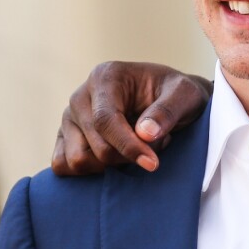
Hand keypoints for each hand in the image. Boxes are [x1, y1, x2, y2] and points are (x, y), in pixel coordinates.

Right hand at [51, 61, 211, 174]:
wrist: (172, 100)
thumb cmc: (177, 93)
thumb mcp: (185, 94)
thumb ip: (168, 110)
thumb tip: (144, 134)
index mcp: (106, 76)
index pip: (105, 120)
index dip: (128, 146)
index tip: (152, 163)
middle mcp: (81, 95)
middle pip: (94, 144)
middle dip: (128, 155)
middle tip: (157, 144)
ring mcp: (71, 118)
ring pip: (78, 160)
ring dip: (112, 165)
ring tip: (139, 147)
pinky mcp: (67, 138)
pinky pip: (63, 165)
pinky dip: (91, 172)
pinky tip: (118, 158)